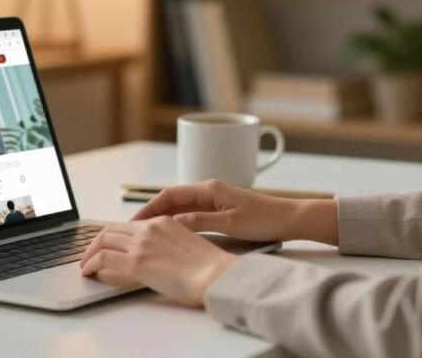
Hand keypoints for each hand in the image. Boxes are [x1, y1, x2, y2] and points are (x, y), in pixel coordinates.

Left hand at [79, 217, 238, 305]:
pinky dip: (91, 262)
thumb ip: (170, 244)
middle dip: (98, 241)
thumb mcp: (189, 245)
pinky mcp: (135, 262)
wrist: (215, 275)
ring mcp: (141, 244)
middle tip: (91, 253)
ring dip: (91, 251)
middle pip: (113, 229)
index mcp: (165, 221)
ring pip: (104, 240)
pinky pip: (103, 258)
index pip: (131, 225)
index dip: (116, 235)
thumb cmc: (210, 268)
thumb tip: (161, 258)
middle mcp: (150, 228)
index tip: (110, 244)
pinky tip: (88, 271)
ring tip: (86, 263)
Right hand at [131, 179, 299, 242]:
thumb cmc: (264, 220)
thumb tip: (173, 223)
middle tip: (132, 229)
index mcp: (209, 189)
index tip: (134, 221)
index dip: (149, 207)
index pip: (170, 195)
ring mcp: (213, 198)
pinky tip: (168, 232)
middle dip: (151, 212)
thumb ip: (200, 222)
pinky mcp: (218, 208)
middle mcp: (208, 190)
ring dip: (162, 217)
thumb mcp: (230, 224)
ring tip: (144, 232)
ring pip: (180, 206)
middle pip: (171, 199)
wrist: (289, 219)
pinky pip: (191, 212)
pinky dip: (176, 220)